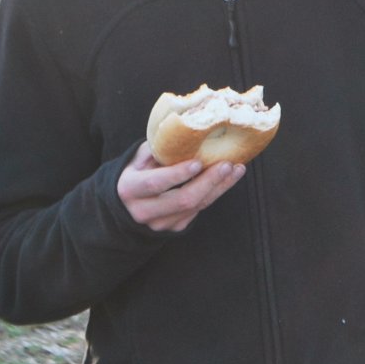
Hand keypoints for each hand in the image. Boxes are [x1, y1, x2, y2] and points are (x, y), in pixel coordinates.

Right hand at [117, 146, 244, 232]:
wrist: (128, 205)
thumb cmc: (136, 173)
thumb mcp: (137, 158)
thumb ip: (155, 149)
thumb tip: (181, 136)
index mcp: (130, 189)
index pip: (155, 183)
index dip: (177, 174)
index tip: (198, 162)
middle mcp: (143, 211)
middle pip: (182, 199)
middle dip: (208, 181)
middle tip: (227, 164)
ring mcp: (160, 223)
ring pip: (195, 207)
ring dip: (219, 187)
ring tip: (236, 169)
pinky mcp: (174, 228)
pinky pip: (199, 210)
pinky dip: (215, 193)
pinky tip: (228, 179)